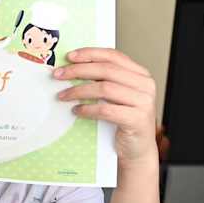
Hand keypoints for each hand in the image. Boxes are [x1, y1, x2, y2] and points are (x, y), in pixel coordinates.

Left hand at [54, 48, 159, 164]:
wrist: (137, 148)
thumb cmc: (123, 119)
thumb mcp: (116, 96)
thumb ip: (103, 80)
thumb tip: (72, 67)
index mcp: (140, 74)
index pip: (114, 56)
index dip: (90, 54)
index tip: (69, 56)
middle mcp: (145, 85)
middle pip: (106, 70)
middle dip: (78, 70)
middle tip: (58, 75)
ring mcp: (144, 102)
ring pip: (105, 88)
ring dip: (78, 91)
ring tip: (63, 95)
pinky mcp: (137, 119)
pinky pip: (106, 110)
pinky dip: (88, 109)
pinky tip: (76, 111)